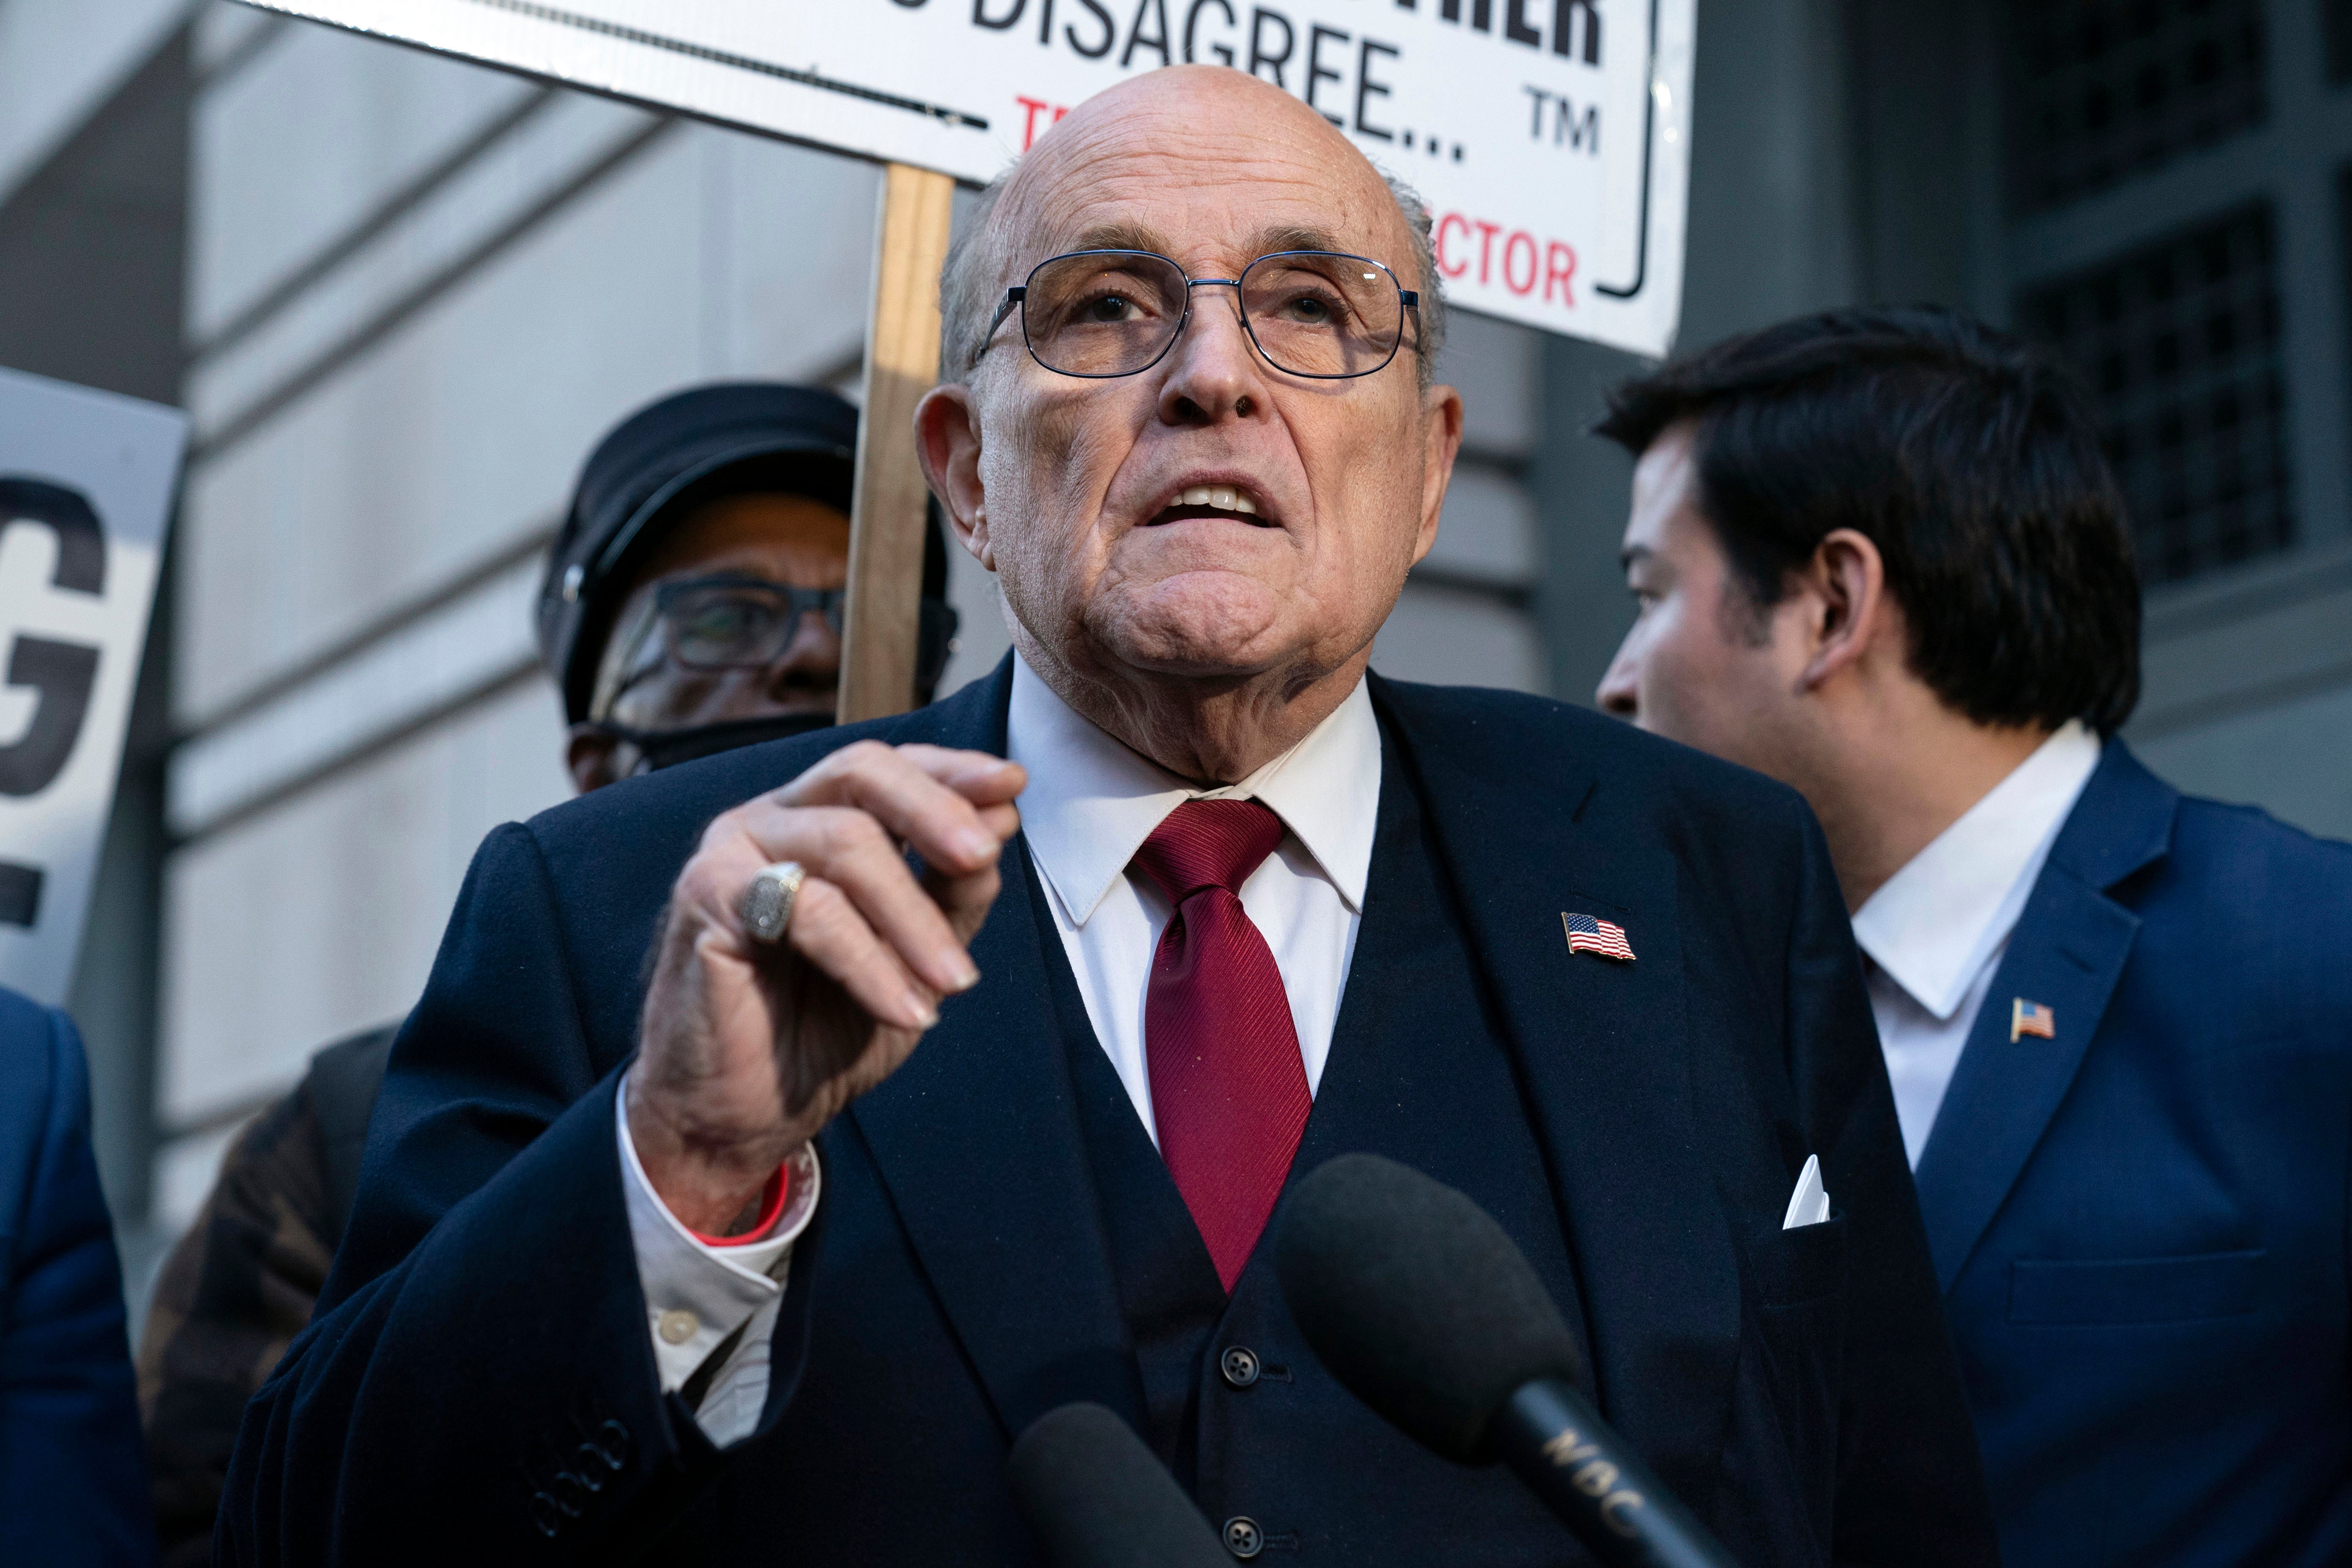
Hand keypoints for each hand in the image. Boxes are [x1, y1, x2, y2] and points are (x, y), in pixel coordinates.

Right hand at [624, 742, 1025, 1233]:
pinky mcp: (707, 896)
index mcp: (816, 818)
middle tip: (984, 857)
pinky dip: (870, 962)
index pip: (887, 767)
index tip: (1013, 785)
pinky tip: (906, 1011)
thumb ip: (951, 889)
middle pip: (861, 772)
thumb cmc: (822, 1027)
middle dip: (936, 811)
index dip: (951, 770)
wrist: (742, 1111)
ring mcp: (733, 851)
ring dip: (915, 918)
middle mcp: (772, 819)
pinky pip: (811, 911)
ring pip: (845, 843)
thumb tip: (1002, 817)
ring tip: (956, 982)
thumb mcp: (913, 955)